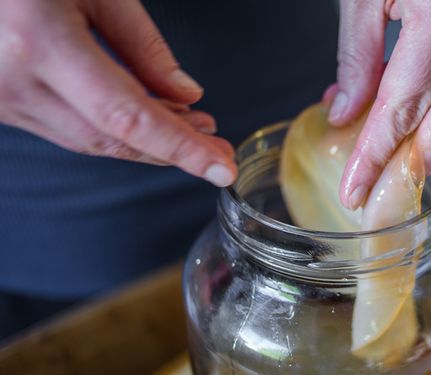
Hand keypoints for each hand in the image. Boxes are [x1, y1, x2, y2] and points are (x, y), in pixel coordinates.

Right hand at [0, 0, 235, 185]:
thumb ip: (141, 44)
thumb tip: (185, 94)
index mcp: (39, 42)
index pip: (127, 117)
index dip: (181, 147)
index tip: (221, 168)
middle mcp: (13, 81)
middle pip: (111, 138)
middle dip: (173, 150)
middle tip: (218, 151)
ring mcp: (0, 99)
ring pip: (89, 140)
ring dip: (147, 142)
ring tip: (194, 131)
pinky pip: (66, 128)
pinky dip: (112, 130)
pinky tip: (147, 119)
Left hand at [329, 0, 430, 208]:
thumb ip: (357, 54)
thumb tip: (347, 110)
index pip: (402, 108)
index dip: (376, 154)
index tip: (355, 187)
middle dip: (410, 167)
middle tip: (377, 197)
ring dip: (421, 142)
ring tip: (384, 165)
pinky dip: (429, 107)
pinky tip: (398, 119)